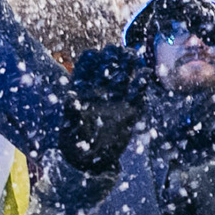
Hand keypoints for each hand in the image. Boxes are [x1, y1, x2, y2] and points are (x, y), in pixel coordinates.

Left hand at [59, 46, 150, 179]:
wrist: (91, 164)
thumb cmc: (76, 145)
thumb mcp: (70, 130)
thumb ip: (71, 113)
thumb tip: (70, 96)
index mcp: (82, 90)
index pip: (86, 66)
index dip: (92, 58)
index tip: (98, 54)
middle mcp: (100, 91)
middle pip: (108, 67)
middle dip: (114, 57)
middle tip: (121, 51)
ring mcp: (116, 100)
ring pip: (124, 77)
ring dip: (129, 66)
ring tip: (133, 57)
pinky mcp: (131, 112)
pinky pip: (138, 95)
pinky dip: (141, 85)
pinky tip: (144, 76)